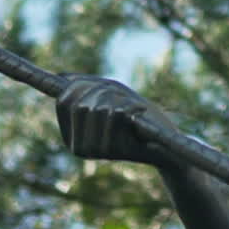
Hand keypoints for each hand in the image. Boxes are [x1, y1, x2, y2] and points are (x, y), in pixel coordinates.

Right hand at [56, 73, 179, 166]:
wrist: (167, 144)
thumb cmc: (138, 116)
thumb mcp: (110, 96)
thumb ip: (87, 86)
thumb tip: (61, 77)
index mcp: (73, 136)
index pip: (64, 102)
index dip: (82, 85)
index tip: (104, 85)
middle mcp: (79, 148)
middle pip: (80, 104)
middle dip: (103, 91)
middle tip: (122, 97)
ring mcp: (96, 151)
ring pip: (98, 108)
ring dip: (119, 99)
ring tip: (133, 107)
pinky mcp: (113, 151)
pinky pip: (115, 114)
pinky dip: (130, 105)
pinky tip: (140, 112)